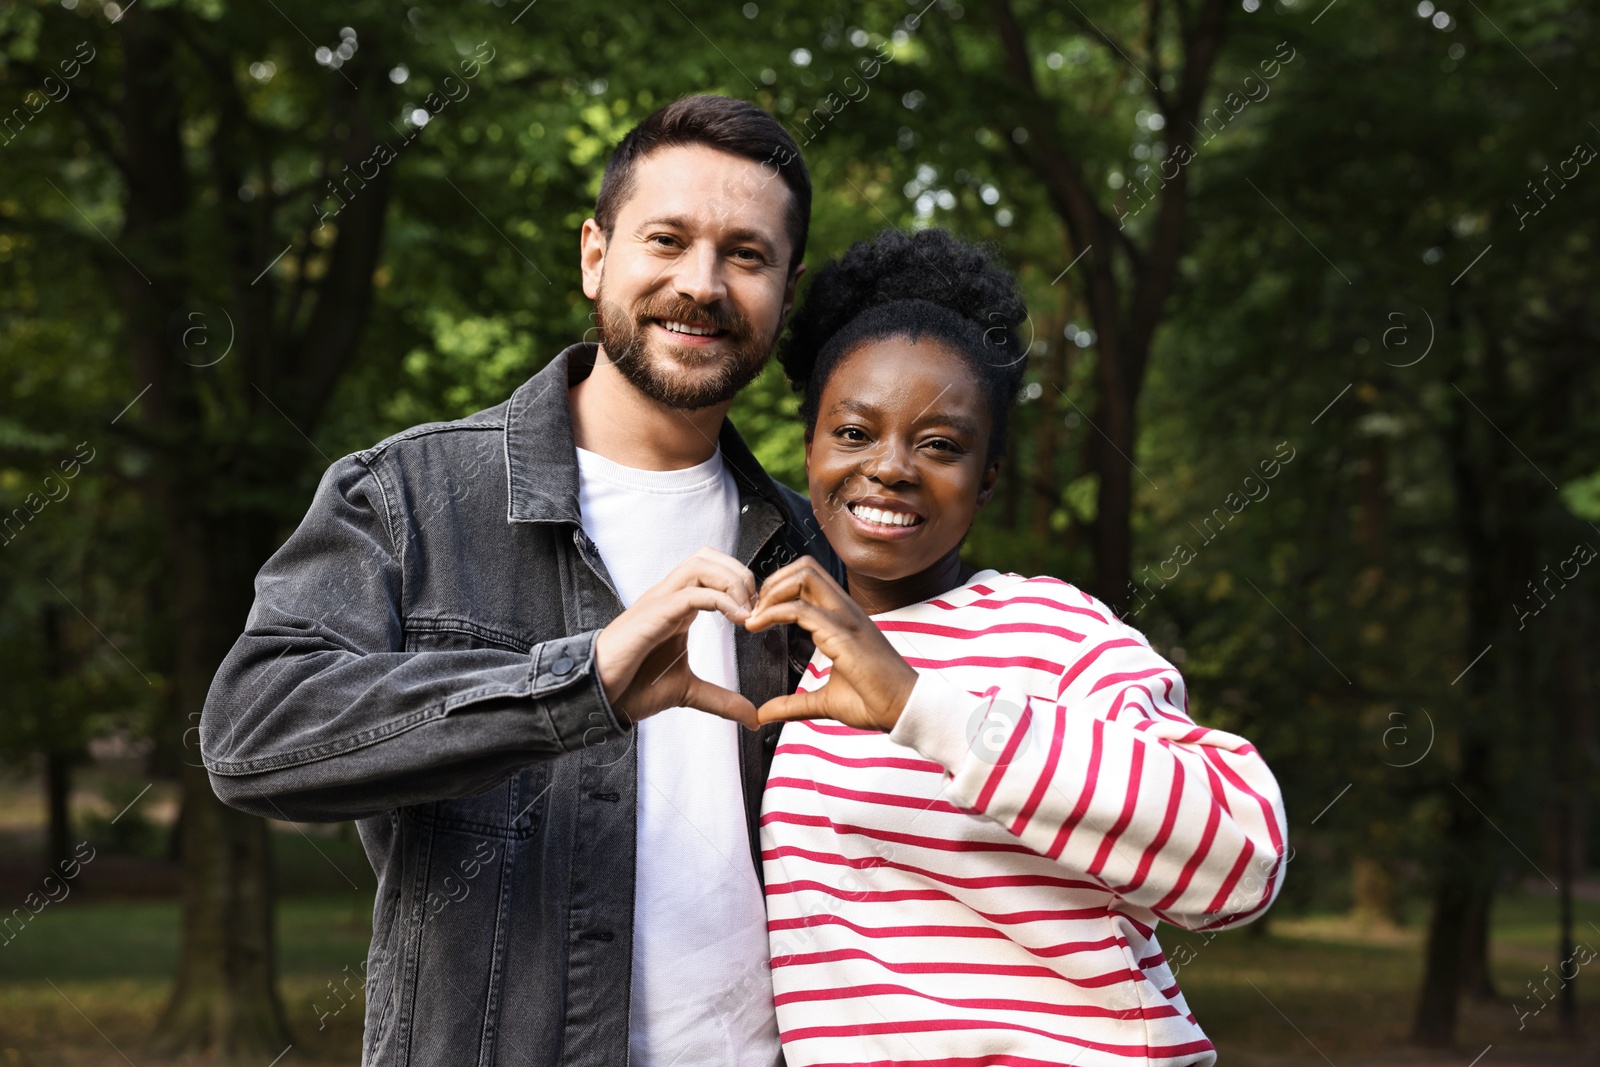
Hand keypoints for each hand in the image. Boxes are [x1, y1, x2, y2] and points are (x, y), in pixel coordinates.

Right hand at [595, 547, 758, 726]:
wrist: (600, 696)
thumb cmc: (632, 687)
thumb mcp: (688, 692)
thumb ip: (721, 699)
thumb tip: (752, 716)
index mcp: (677, 607)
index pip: (711, 570)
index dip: (740, 583)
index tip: (757, 614)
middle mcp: (669, 597)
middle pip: (708, 556)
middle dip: (739, 574)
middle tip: (755, 607)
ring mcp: (660, 602)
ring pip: (700, 564)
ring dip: (731, 581)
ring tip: (747, 611)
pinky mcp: (654, 615)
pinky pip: (691, 593)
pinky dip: (721, 600)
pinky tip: (737, 620)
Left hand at [742, 558, 917, 730]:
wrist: (904, 710)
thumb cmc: (874, 701)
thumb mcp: (825, 701)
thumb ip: (793, 704)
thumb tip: (764, 714)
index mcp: (844, 618)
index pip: (809, 579)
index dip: (778, 590)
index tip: (757, 616)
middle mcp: (846, 610)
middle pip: (805, 567)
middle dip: (772, 582)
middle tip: (753, 612)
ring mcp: (846, 618)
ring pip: (804, 576)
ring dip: (771, 592)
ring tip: (753, 619)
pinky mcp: (843, 633)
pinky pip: (801, 609)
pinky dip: (773, 612)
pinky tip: (757, 626)